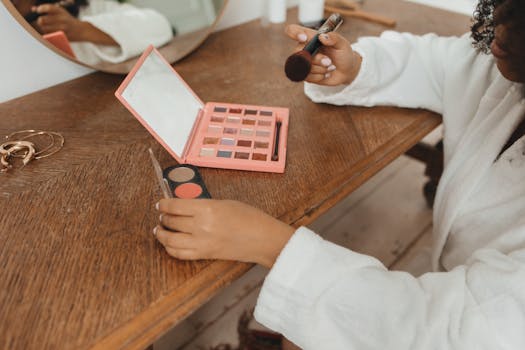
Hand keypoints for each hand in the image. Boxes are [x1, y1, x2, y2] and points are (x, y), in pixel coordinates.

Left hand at [34, 3, 83, 39]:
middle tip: (42, 22)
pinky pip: (49, 36)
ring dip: (43, 28)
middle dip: (40, 21)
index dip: (40, 9)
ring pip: (44, 29)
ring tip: (47, 28)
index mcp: (62, 12)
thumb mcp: (61, 12)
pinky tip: (51, 33)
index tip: (38, 11)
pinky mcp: (62, 36)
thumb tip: (32, 9)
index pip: (48, 8)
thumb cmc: (69, 20)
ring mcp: (62, 29)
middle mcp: (62, 20)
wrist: (83, 30)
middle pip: (42, 20)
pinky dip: (48, 34)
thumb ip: (47, 9)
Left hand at [154, 199, 294, 267]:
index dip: (163, 204)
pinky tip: (169, 243)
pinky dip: (170, 249)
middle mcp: (201, 226)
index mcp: (207, 209)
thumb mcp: (225, 203)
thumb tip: (184, 206)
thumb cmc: (250, 218)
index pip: (174, 206)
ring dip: (161, 234)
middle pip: (170, 221)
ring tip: (159, 230)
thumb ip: (203, 205)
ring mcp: (202, 242)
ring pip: (170, 240)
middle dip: (163, 217)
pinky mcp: (205, 254)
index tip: (160, 203)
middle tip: (162, 215)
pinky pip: (179, 254)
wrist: (263, 239)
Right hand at [285, 24, 361, 85]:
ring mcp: (303, 62)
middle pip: (298, 53)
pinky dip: (319, 76)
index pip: (293, 30)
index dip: (294, 33)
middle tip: (329, 61)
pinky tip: (326, 73)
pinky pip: (307, 77)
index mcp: (311, 37)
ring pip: (304, 66)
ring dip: (320, 69)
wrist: (346, 71)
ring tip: (331, 67)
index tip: (304, 38)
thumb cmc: (344, 54)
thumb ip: (334, 38)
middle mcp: (304, 49)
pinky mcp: (305, 74)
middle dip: (315, 59)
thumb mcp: (343, 44)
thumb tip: (322, 37)